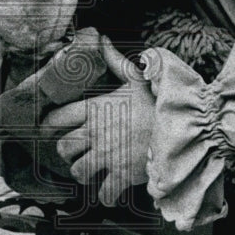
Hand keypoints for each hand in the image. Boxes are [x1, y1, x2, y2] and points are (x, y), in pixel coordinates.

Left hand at [41, 42, 154, 205]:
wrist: (184, 124)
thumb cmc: (158, 99)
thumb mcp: (135, 76)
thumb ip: (114, 60)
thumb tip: (102, 39)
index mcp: (96, 109)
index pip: (57, 118)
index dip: (50, 125)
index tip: (51, 129)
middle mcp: (96, 133)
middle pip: (63, 148)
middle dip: (67, 152)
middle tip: (76, 152)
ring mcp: (108, 155)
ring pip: (78, 172)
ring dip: (83, 174)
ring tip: (90, 172)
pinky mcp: (123, 174)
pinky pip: (103, 193)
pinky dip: (105, 195)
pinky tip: (109, 190)